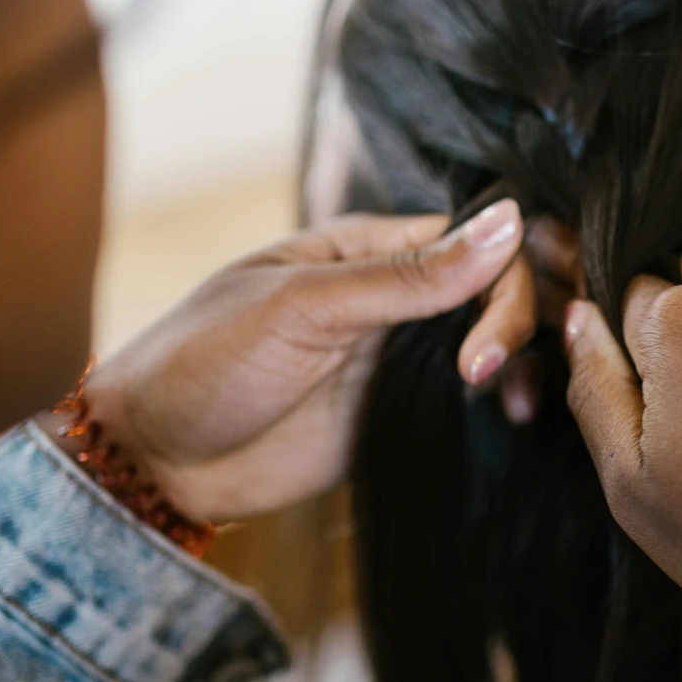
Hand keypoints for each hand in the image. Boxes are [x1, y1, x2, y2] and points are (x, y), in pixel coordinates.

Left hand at [75, 202, 529, 524]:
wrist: (152, 459)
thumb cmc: (205, 362)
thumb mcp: (305, 309)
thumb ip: (408, 278)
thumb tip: (509, 222)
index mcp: (370, 247)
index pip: (478, 240)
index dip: (511, 277)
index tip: (487, 346)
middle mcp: (396, 298)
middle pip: (500, 288)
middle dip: (529, 322)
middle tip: (502, 379)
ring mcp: (399, 360)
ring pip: (496, 346)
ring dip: (526, 366)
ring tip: (518, 407)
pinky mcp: (398, 416)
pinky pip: (470, 404)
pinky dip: (503, 406)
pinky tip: (511, 423)